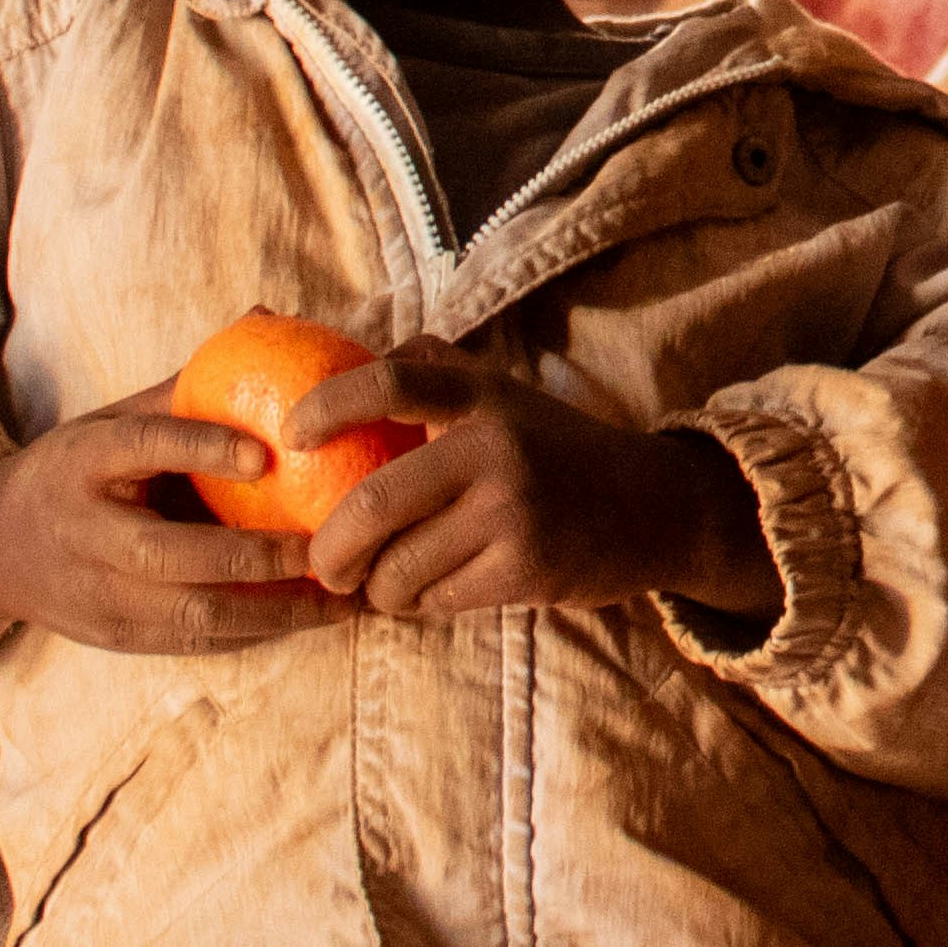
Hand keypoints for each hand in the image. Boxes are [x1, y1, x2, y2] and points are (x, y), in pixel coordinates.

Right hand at [0, 381, 343, 654]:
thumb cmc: (75, 471)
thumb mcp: (111, 421)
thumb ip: (186, 386)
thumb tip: (266, 318)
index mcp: (83, 463)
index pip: (140, 448)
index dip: (201, 448)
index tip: (268, 453)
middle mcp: (87, 534)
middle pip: (172, 556)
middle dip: (258, 557)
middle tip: (330, 542)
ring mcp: (102, 596)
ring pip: (195, 616)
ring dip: (279, 609)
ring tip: (348, 593)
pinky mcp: (122, 639)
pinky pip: (200, 643)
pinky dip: (262, 631)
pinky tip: (316, 615)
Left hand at [283, 341, 780, 620]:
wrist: (655, 507)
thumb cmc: (555, 450)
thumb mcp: (503, 394)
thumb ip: (432, 370)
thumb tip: (327, 342)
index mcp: (486, 394)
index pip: (394, 381)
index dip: (330, 405)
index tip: (292, 435)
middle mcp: (498, 446)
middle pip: (375, 501)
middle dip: (330, 548)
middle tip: (320, 564)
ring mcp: (513, 511)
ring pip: (400, 567)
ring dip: (377, 587)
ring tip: (384, 583)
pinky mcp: (526, 569)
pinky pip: (436, 600)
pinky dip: (420, 604)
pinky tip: (432, 591)